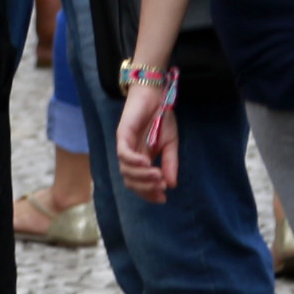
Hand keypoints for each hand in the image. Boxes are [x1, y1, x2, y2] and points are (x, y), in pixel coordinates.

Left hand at [114, 77, 178, 203]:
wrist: (157, 95)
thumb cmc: (162, 117)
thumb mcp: (171, 144)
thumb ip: (170, 163)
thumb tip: (172, 185)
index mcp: (142, 159)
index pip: (140, 183)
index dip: (149, 193)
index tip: (163, 198)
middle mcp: (131, 156)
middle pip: (130, 181)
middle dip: (145, 188)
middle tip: (160, 187)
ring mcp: (125, 145)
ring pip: (126, 170)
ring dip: (142, 176)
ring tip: (157, 176)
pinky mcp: (122, 135)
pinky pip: (124, 154)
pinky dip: (134, 162)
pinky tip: (146, 163)